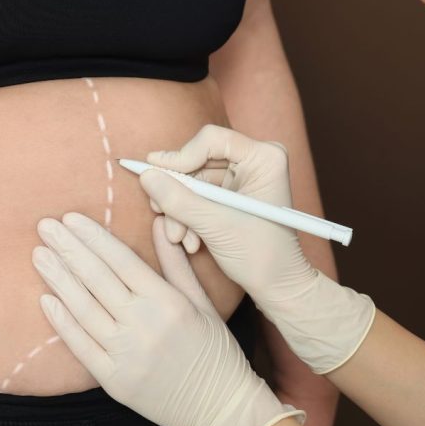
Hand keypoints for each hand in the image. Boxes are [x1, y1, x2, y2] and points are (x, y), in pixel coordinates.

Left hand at [33, 212, 304, 425]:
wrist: (221, 406)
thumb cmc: (214, 351)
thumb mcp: (202, 302)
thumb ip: (175, 263)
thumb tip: (159, 223)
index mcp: (167, 302)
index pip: (121, 260)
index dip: (94, 237)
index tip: (71, 218)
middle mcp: (144, 325)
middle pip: (97, 279)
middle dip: (69, 249)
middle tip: (45, 227)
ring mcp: (127, 354)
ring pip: (84, 309)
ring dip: (58, 279)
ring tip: (40, 255)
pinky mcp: (114, 380)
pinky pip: (81, 346)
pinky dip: (62, 321)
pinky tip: (46, 299)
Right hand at [140, 124, 375, 374]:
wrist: (277, 286)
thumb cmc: (261, 256)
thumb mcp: (215, 225)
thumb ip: (179, 199)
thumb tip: (147, 175)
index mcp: (264, 157)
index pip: (211, 140)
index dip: (180, 157)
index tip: (157, 177)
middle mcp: (254, 161)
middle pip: (197, 159)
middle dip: (178, 192)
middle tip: (160, 212)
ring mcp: (242, 177)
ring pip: (193, 180)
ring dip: (180, 210)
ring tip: (178, 237)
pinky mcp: (231, 193)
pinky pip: (197, 194)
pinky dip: (187, 215)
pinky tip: (188, 239)